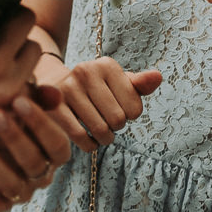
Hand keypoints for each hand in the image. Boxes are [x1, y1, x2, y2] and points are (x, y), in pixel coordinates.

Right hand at [0, 9, 41, 171]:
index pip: (25, 22)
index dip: (17, 16)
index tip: (8, 18)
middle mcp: (8, 83)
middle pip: (34, 49)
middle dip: (21, 44)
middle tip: (3, 46)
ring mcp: (11, 109)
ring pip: (33, 78)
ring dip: (20, 73)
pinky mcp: (8, 129)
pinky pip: (24, 106)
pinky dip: (14, 99)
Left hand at [0, 91, 71, 211]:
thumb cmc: (9, 117)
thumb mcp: (21, 105)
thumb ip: (37, 98)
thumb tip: (53, 94)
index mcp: (54, 153)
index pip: (57, 144)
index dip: (40, 124)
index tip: (19, 100)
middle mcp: (41, 175)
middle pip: (34, 163)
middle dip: (14, 138)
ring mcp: (21, 192)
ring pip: (12, 185)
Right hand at [39, 57, 161, 151]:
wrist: (53, 85)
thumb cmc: (95, 88)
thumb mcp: (117, 83)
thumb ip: (139, 85)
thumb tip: (158, 77)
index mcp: (107, 65)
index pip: (135, 108)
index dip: (130, 115)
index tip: (119, 109)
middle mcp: (86, 71)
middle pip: (118, 120)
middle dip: (116, 127)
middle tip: (107, 121)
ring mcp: (68, 88)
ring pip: (100, 130)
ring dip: (104, 139)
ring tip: (100, 132)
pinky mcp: (53, 106)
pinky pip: (80, 137)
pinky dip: (89, 146)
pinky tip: (88, 140)